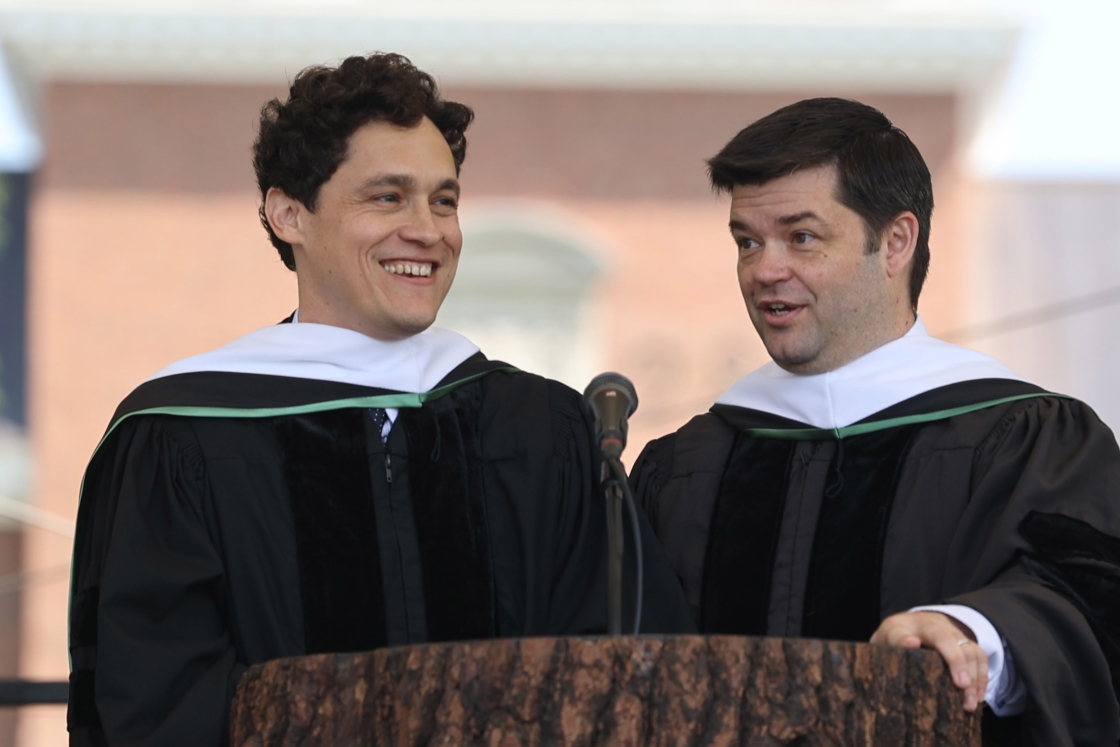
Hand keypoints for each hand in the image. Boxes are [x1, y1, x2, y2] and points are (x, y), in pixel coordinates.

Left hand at [870, 611, 987, 712]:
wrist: (911, 622)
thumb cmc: (897, 633)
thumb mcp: (889, 634)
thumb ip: (896, 639)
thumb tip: (911, 643)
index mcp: (923, 625)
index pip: (940, 636)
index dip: (950, 657)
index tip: (957, 680)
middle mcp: (944, 628)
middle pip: (959, 646)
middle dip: (962, 668)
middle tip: (963, 695)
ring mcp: (957, 636)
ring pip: (973, 653)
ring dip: (975, 679)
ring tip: (970, 704)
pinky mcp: (966, 645)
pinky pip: (981, 658)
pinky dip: (983, 677)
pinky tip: (979, 696)